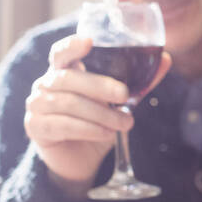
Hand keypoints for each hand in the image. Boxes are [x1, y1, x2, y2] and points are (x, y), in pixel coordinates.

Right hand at [24, 34, 171, 196]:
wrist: (79, 160)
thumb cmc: (96, 123)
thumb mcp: (118, 103)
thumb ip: (137, 82)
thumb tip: (165, 59)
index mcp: (63, 70)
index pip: (62, 52)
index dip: (72, 45)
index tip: (89, 41)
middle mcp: (45, 83)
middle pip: (70, 78)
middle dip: (100, 86)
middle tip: (124, 96)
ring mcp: (36, 105)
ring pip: (70, 104)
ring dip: (101, 114)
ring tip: (125, 124)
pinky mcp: (36, 127)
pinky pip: (63, 125)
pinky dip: (89, 129)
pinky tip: (107, 134)